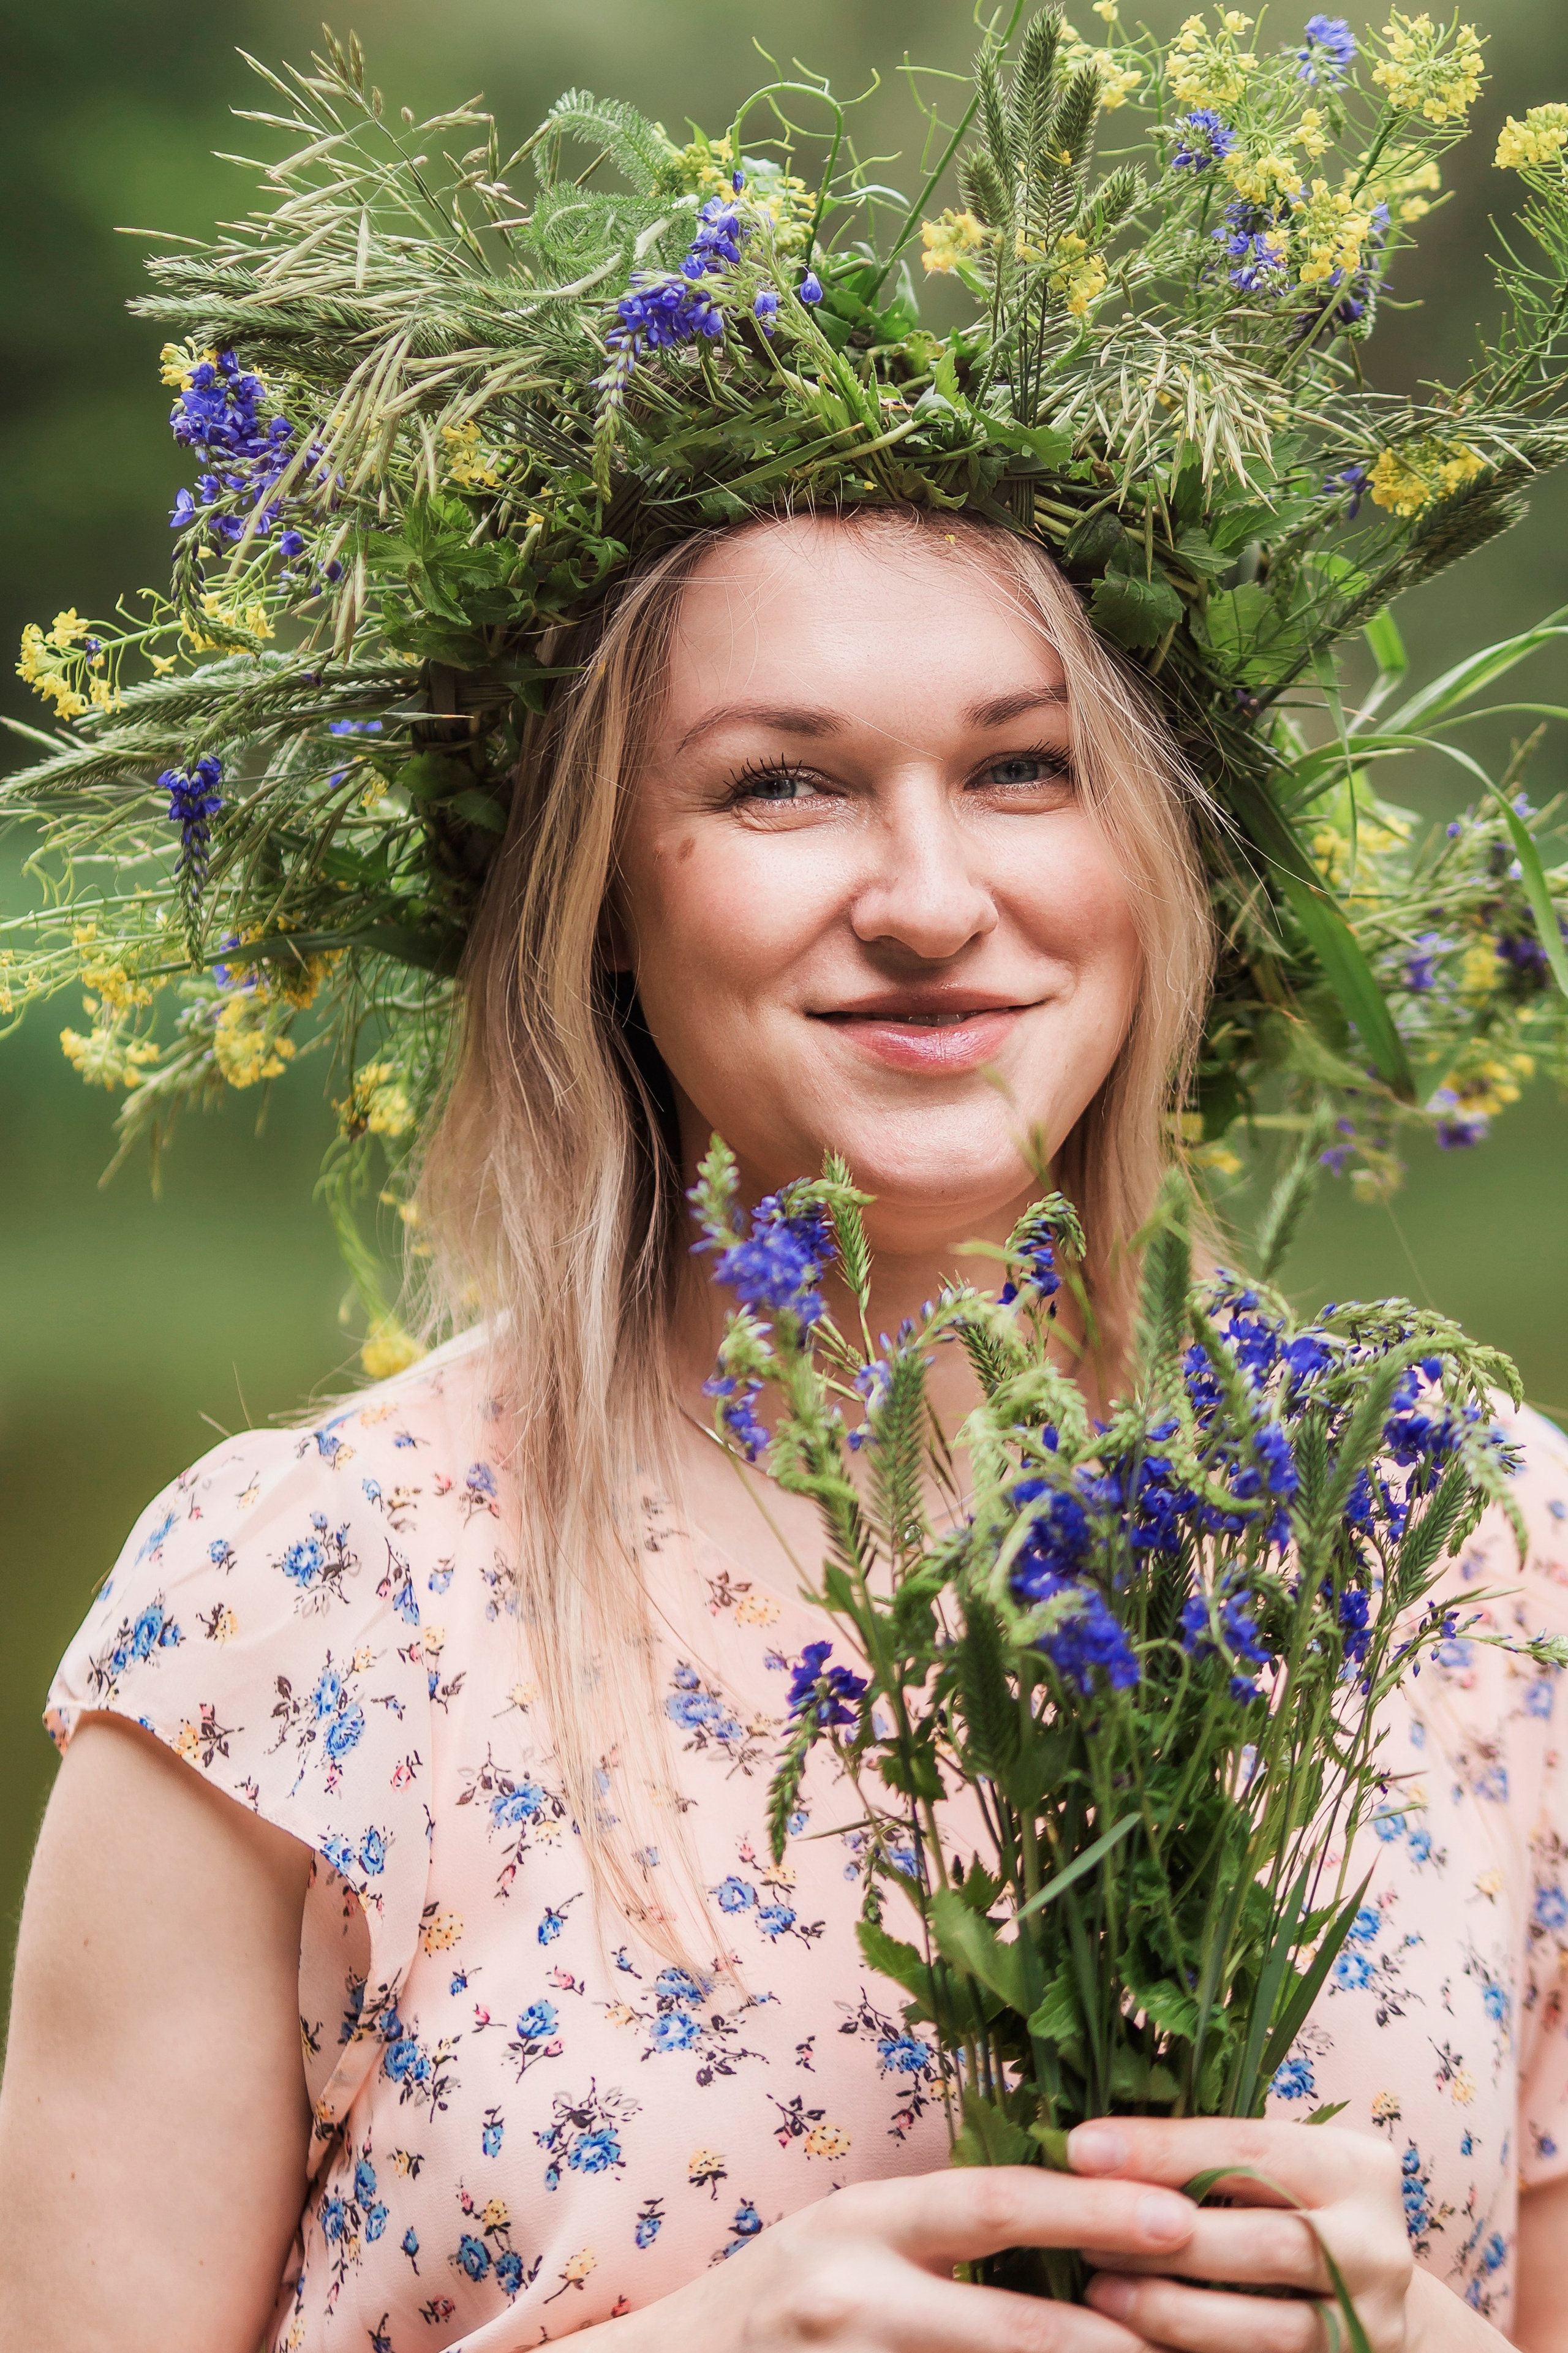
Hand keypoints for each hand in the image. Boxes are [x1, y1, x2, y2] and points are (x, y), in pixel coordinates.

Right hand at [612, 2165, 1196, 2352]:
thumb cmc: (780, 2295)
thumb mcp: (853, 2236)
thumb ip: (943, 2231)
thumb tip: (1071, 2223)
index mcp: (865, 2221)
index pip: (997, 2204)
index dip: (1090, 2211)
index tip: (1176, 2215)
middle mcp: (853, 2293)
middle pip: (1010, 2327)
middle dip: (1112, 2337)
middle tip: (1195, 2334)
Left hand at [1070, 2116, 1421, 2351]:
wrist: (1368, 2301)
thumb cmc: (1293, 2212)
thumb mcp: (1274, 2170)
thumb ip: (1208, 2159)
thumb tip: (1092, 2148)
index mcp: (1354, 2168)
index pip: (1251, 2148)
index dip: (1162, 2149)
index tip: (1082, 2149)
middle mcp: (1376, 2247)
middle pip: (1267, 2242)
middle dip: (1166, 2240)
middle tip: (1085, 2233)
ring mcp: (1371, 2325)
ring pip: (1265, 2327)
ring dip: (1171, 2310)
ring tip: (1100, 2291)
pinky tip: (1133, 2339)